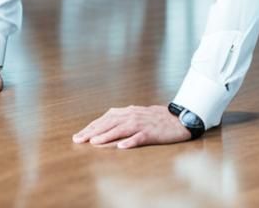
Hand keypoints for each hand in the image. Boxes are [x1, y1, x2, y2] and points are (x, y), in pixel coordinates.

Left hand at [72, 104, 192, 149]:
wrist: (179, 119)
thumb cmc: (157, 119)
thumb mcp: (137, 115)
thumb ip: (122, 119)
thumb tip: (105, 125)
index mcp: (127, 112)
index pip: (105, 119)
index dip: (91, 127)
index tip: (79, 135)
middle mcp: (132, 115)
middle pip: (109, 123)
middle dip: (92, 131)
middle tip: (79, 139)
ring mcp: (142, 123)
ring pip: (121, 128)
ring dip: (106, 135)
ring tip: (94, 142)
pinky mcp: (152, 133)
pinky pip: (140, 137)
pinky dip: (130, 141)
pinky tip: (121, 146)